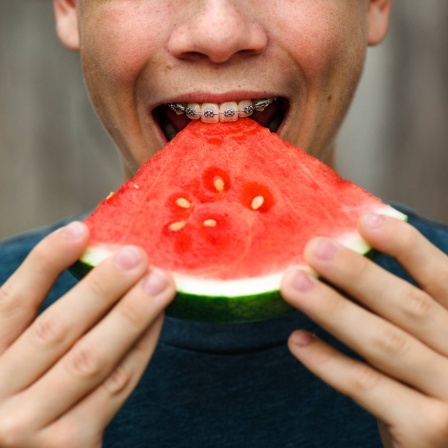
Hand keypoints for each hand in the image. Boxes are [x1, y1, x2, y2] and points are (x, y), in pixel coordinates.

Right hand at [0, 222, 174, 446]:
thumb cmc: (17, 405)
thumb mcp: (7, 367)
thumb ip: (28, 331)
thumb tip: (87, 265)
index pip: (10, 304)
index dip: (45, 263)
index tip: (80, 229)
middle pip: (57, 329)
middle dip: (101, 287)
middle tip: (137, 254)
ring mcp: (31, 427)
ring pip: (92, 357)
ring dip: (131, 314)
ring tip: (161, 282)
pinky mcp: (70, 447)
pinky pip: (115, 386)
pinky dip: (140, 348)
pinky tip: (156, 321)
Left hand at [281, 213, 447, 447]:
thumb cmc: (437, 386)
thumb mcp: (437, 343)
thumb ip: (412, 309)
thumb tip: (353, 257)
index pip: (444, 280)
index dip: (408, 247)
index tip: (367, 220)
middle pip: (410, 308)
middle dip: (359, 274)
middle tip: (314, 248)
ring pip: (384, 343)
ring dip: (333, 309)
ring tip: (293, 284)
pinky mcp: (425, 433)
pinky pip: (366, 387)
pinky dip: (328, 362)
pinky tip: (298, 341)